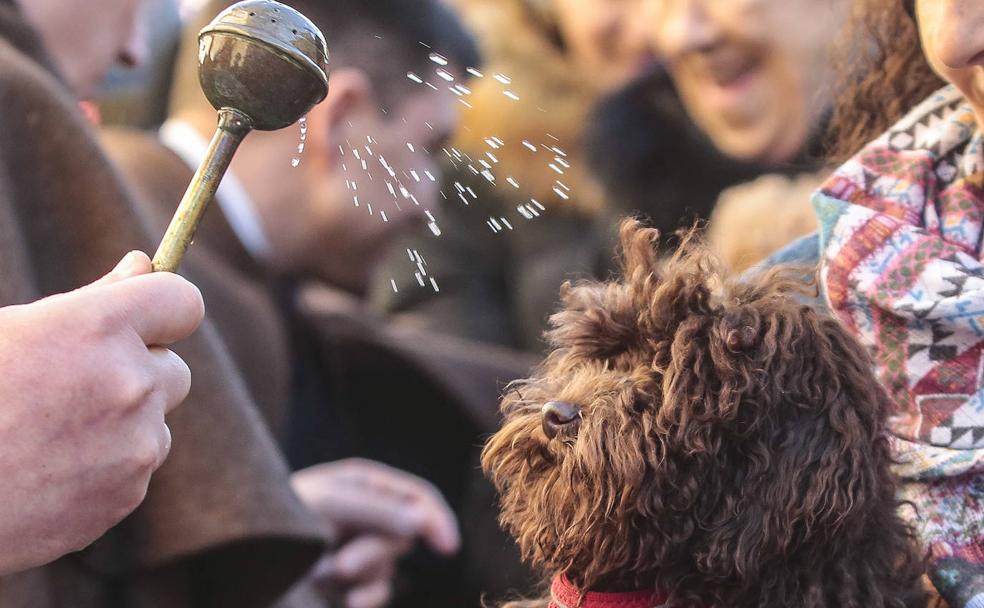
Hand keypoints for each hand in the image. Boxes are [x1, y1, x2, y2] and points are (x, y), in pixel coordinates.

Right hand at [0, 251, 204, 574]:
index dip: (165, 310)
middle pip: (174, 369)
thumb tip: (143, 265)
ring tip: (48, 436)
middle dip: (139, 374)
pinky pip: (136, 469)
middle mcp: (129, 383)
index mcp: (96, 328)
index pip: (182, 302)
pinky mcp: (129, 493)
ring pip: (154, 423)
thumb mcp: (13, 329)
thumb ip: (92, 300)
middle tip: (75, 387)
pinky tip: (49, 472)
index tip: (149, 321)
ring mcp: (135, 443)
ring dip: (122, 425)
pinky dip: (106, 469)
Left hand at [291, 459, 459, 607]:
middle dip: (375, 554)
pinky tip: (348, 603)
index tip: (447, 547)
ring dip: (359, 576)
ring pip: (389, 568)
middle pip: (403, 537)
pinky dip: (366, 599)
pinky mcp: (347, 583)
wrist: (238, 558)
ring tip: (319, 575)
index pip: (417, 497)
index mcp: (364, 483)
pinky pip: (376, 593)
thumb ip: (378, 510)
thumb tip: (422, 521)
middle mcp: (366, 514)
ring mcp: (357, 549)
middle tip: (342, 564)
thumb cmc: (280, 517)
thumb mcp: (329, 505)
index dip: (435, 519)